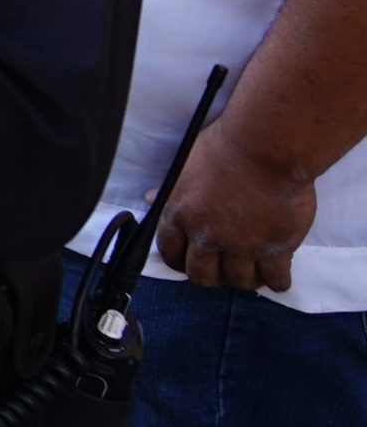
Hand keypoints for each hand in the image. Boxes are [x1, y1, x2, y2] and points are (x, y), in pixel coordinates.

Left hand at [156, 124, 315, 291]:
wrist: (267, 146)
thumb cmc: (225, 147)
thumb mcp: (185, 166)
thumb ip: (169, 190)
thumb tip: (150, 199)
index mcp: (179, 215)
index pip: (170, 254)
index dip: (181, 261)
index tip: (192, 262)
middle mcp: (207, 235)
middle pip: (202, 276)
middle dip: (211, 277)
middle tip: (223, 270)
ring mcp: (242, 245)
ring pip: (238, 281)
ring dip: (244, 280)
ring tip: (251, 272)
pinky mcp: (276, 247)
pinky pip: (275, 279)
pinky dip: (276, 281)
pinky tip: (277, 276)